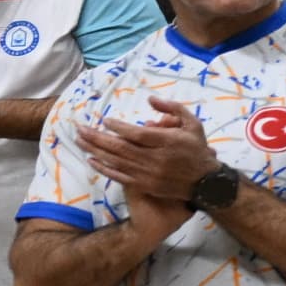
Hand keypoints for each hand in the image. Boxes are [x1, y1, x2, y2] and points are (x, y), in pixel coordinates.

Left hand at [83, 94, 227, 206]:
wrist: (206, 183)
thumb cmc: (197, 150)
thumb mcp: (194, 124)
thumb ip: (174, 109)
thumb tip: (150, 100)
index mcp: (168, 142)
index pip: (138, 134)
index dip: (119, 127)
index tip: (105, 120)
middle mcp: (156, 159)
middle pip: (121, 147)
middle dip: (97, 137)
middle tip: (79, 128)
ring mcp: (149, 174)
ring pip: (116, 161)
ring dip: (95, 150)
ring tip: (79, 140)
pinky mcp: (144, 185)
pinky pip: (119, 176)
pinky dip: (103, 168)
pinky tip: (91, 160)